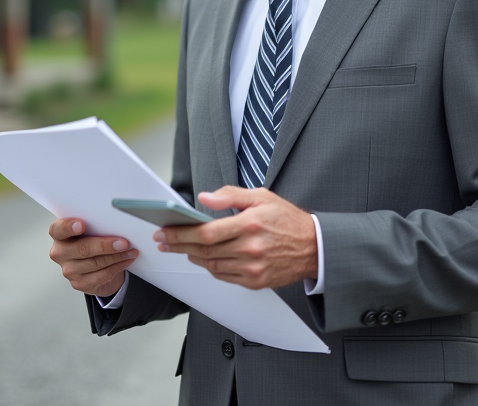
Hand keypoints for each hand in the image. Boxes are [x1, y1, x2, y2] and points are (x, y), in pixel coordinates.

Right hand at [47, 218, 137, 297]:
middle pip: (82, 248)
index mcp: (59, 235)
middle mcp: (60, 253)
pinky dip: (117, 267)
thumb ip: (95, 224)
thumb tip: (115, 222)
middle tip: (123, 243)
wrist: (94, 265)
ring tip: (130, 251)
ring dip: (117, 257)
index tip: (82, 225)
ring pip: (96, 263)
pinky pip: (102, 275)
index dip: (68, 227)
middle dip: (105, 245)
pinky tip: (126, 260)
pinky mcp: (79, 283)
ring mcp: (68, 270)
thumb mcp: (90, 230)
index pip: (58, 229)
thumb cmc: (91, 241)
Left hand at [154, 186, 316, 289]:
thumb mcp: (261, 197)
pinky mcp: (256, 282)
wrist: (314, 247)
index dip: (181, 233)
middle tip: (163, 241)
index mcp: (250, 224)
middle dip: (178, 245)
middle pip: (204, 250)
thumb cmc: (287, 219)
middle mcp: (251, 248)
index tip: (166, 231)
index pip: (206, 232)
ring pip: (211, 265)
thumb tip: (204, 198)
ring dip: (192, 257)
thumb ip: (230, 196)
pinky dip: (210, 268)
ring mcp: (253, 268)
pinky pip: (224, 276)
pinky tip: (204, 258)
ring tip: (181, 248)